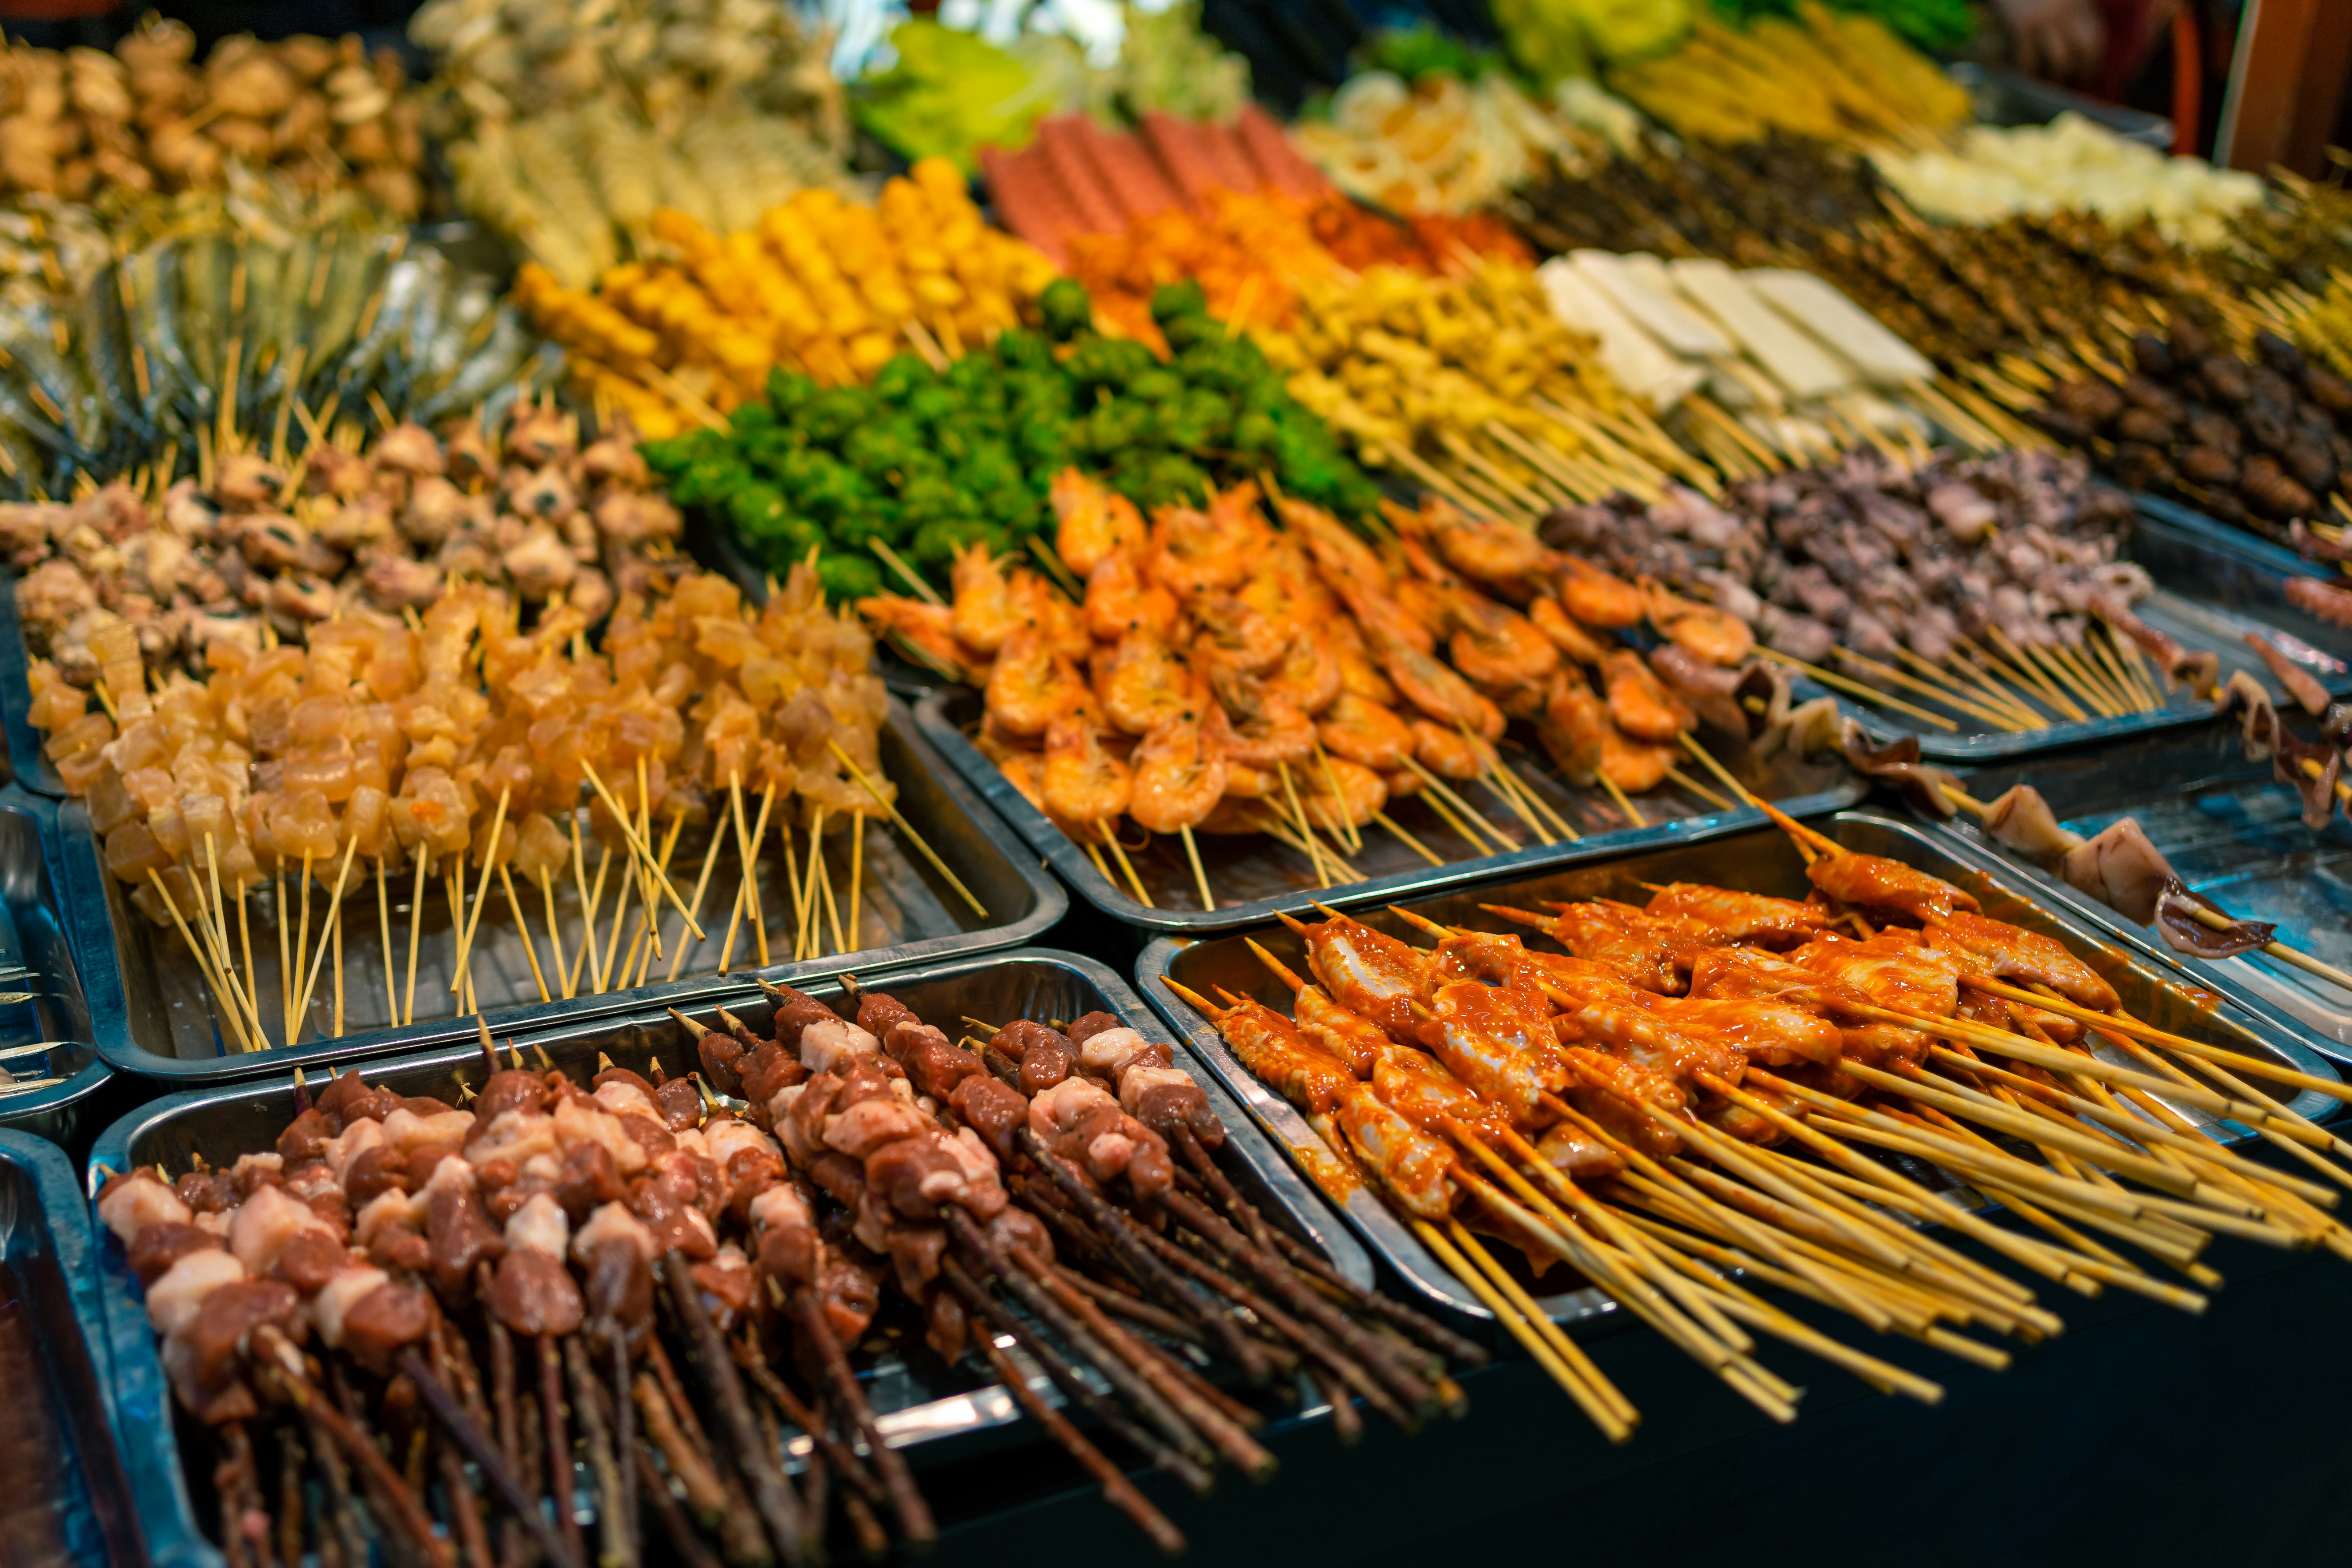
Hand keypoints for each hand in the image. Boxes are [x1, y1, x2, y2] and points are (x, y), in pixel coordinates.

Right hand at [1992, 0, 2108, 84]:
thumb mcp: (2063, 0)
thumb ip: (2073, 15)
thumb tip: (2079, 50)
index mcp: (2080, 3)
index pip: (2096, 38)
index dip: (2094, 62)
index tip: (2088, 77)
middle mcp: (2066, 11)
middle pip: (2084, 50)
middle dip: (2079, 73)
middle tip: (2070, 86)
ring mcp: (2043, 19)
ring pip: (2060, 59)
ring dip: (2055, 78)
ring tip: (2049, 85)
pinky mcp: (2021, 25)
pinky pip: (2028, 59)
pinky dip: (2028, 73)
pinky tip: (2026, 77)